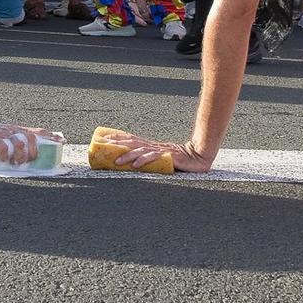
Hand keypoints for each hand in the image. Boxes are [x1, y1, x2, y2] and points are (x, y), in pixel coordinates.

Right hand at [0, 121, 55, 164]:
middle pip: (31, 138)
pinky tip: (2, 159)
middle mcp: (14, 129)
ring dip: (19, 156)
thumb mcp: (7, 136)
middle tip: (27, 162)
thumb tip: (31, 157)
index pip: (38, 131)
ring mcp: (4, 132)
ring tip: (15, 162)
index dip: (50, 136)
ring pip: (19, 143)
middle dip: (32, 153)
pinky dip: (4, 155)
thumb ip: (18, 143)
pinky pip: (3, 146)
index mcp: (19, 130)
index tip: (62, 142)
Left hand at [95, 130, 213, 173]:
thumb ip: (148, 160)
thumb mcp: (161, 160)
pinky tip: (135, 165)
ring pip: (140, 150)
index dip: (117, 137)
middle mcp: (153, 146)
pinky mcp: (168, 157)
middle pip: (132, 142)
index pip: (131, 139)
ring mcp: (160, 151)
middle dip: (116, 144)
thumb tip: (131, 165)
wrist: (199, 157)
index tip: (102, 137)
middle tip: (102, 145)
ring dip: (127, 155)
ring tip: (116, 160)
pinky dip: (144, 161)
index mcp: (150, 146)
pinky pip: (154, 158)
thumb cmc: (181, 161)